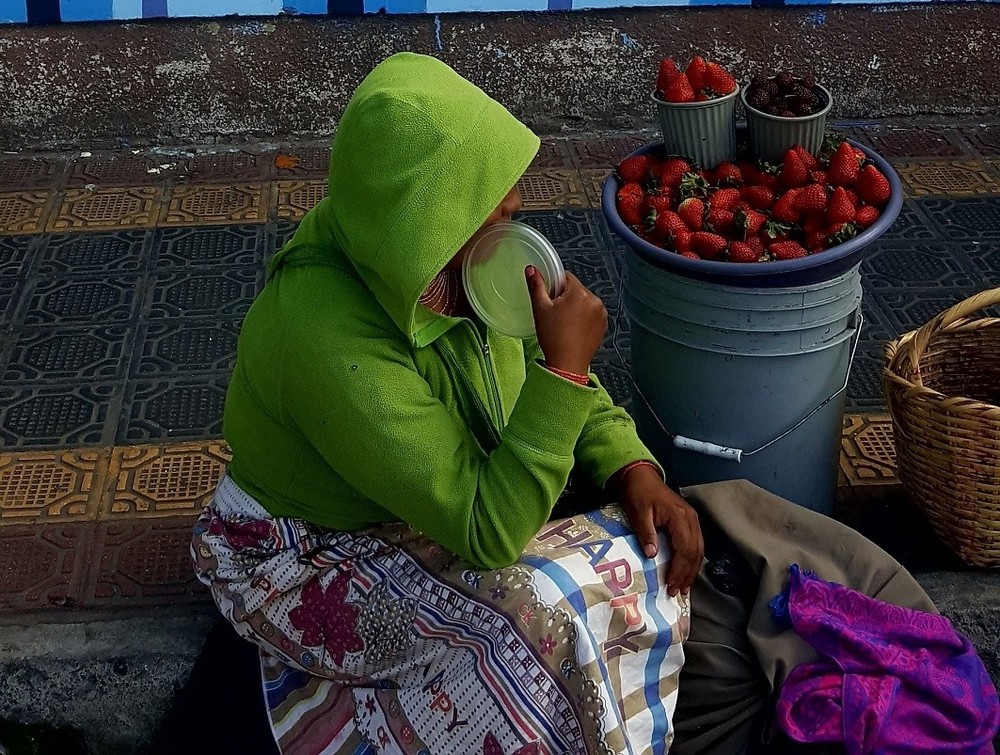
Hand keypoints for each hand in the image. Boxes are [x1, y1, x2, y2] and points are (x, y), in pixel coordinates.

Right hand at [526, 267, 606, 375]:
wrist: (567, 364)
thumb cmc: (555, 339)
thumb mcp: (540, 309)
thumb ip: (536, 286)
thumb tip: (532, 270)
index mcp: (580, 293)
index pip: (566, 276)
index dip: (554, 286)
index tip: (549, 298)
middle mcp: (594, 301)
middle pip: (575, 290)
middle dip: (564, 298)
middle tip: (554, 314)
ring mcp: (601, 314)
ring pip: (583, 302)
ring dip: (574, 308)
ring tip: (563, 324)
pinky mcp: (603, 325)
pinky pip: (590, 315)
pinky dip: (583, 319)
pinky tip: (572, 329)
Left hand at [617, 464, 703, 596]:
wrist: (640, 476)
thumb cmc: (638, 493)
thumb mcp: (638, 513)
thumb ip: (646, 533)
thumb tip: (652, 555)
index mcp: (679, 517)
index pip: (684, 549)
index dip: (678, 569)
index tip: (670, 584)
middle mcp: (691, 519)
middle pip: (695, 552)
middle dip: (686, 574)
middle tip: (676, 592)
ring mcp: (692, 520)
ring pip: (698, 550)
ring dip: (691, 570)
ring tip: (682, 587)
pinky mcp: (689, 521)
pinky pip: (696, 544)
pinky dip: (692, 561)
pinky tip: (685, 572)